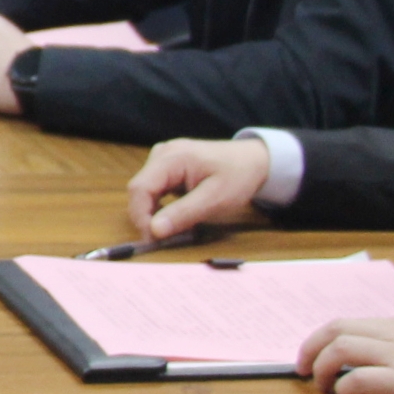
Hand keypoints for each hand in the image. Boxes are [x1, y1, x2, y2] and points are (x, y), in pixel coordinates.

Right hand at [125, 137, 274, 241]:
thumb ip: (183, 214)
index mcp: (171, 157)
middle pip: (139, 189)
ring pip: (145, 191)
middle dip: (147, 216)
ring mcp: (163, 159)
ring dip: (154, 213)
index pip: (140, 188)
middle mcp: (162, 154)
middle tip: (164, 239)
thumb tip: (154, 231)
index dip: (141, 216)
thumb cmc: (238, 176)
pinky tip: (176, 216)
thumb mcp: (215, 199)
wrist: (254, 160)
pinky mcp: (167, 167)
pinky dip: (161, 206)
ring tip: (173, 228)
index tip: (153, 240)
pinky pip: (155, 189)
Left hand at [299, 317, 393, 393]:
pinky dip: (342, 390)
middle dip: (309, 349)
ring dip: (320, 369)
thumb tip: (387, 358)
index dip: (323, 337)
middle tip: (301, 370)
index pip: (349, 322)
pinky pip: (358, 380)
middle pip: (335, 330)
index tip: (312, 353)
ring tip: (320, 388)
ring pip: (340, 350)